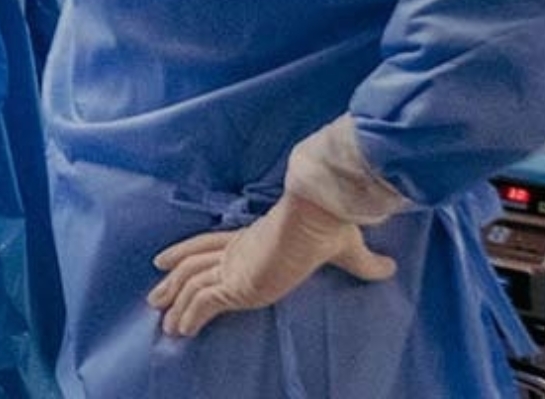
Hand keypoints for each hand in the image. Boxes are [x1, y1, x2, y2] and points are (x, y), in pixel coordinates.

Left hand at [145, 192, 397, 337]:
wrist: (321, 214)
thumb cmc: (330, 226)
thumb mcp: (348, 248)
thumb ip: (364, 262)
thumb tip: (388, 267)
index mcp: (252, 237)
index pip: (209, 244)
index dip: (185, 253)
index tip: (164, 262)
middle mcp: (237, 250)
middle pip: (192, 264)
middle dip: (172, 283)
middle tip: (155, 299)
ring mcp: (234, 266)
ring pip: (192, 284)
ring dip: (176, 304)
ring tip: (165, 323)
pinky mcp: (236, 281)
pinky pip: (203, 301)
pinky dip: (190, 315)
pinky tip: (181, 329)